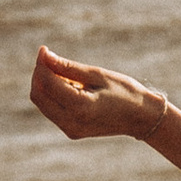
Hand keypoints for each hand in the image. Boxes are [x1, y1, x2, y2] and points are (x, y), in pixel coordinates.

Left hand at [30, 45, 157, 142]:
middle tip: (50, 58)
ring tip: (63, 72)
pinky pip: (51, 110)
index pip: (47, 83)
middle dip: (39, 74)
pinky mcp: (71, 130)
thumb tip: (44, 55)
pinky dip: (52, 95)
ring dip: (44, 85)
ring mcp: (70, 129)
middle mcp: (71, 121)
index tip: (44, 49)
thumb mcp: (98, 75)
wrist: (141, 118)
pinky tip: (68, 86)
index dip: (42, 64)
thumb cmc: (124, 92)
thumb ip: (68, 67)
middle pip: (39, 95)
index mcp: (81, 107)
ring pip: (42, 103)